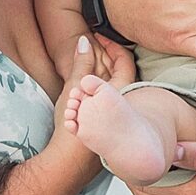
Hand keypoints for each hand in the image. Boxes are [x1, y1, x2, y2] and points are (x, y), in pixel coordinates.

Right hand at [49, 39, 126, 177]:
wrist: (72, 159)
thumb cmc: (75, 125)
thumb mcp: (75, 87)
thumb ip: (81, 63)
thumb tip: (85, 41)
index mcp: (122, 88)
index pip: (124, 58)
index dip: (112, 44)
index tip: (98, 36)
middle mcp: (123, 99)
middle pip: (116, 69)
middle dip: (100, 57)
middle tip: (86, 48)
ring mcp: (114, 110)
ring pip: (108, 83)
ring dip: (94, 73)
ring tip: (78, 67)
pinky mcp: (105, 119)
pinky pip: (102, 97)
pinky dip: (91, 89)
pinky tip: (78, 88)